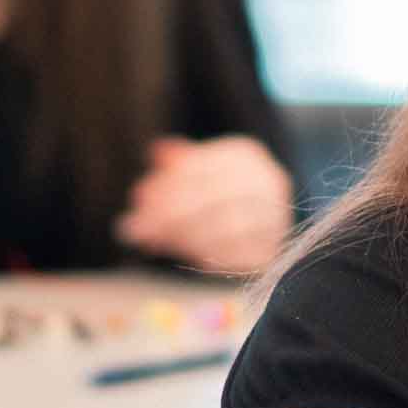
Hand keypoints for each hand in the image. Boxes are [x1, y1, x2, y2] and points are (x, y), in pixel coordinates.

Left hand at [115, 135, 293, 276]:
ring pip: (226, 227)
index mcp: (244, 155)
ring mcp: (273, 218)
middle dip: (169, 215)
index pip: (204, 166)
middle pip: (214, 196)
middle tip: (134, 230)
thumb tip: (157, 152)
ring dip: (183, 237)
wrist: (259, 223)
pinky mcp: (271, 251)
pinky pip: (236, 254)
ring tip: (152, 241)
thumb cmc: (215, 194)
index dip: (169, 184)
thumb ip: (175, 164)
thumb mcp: (194, 171)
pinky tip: (183, 253)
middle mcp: (267, 183)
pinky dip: (205, 255)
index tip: (139, 200)